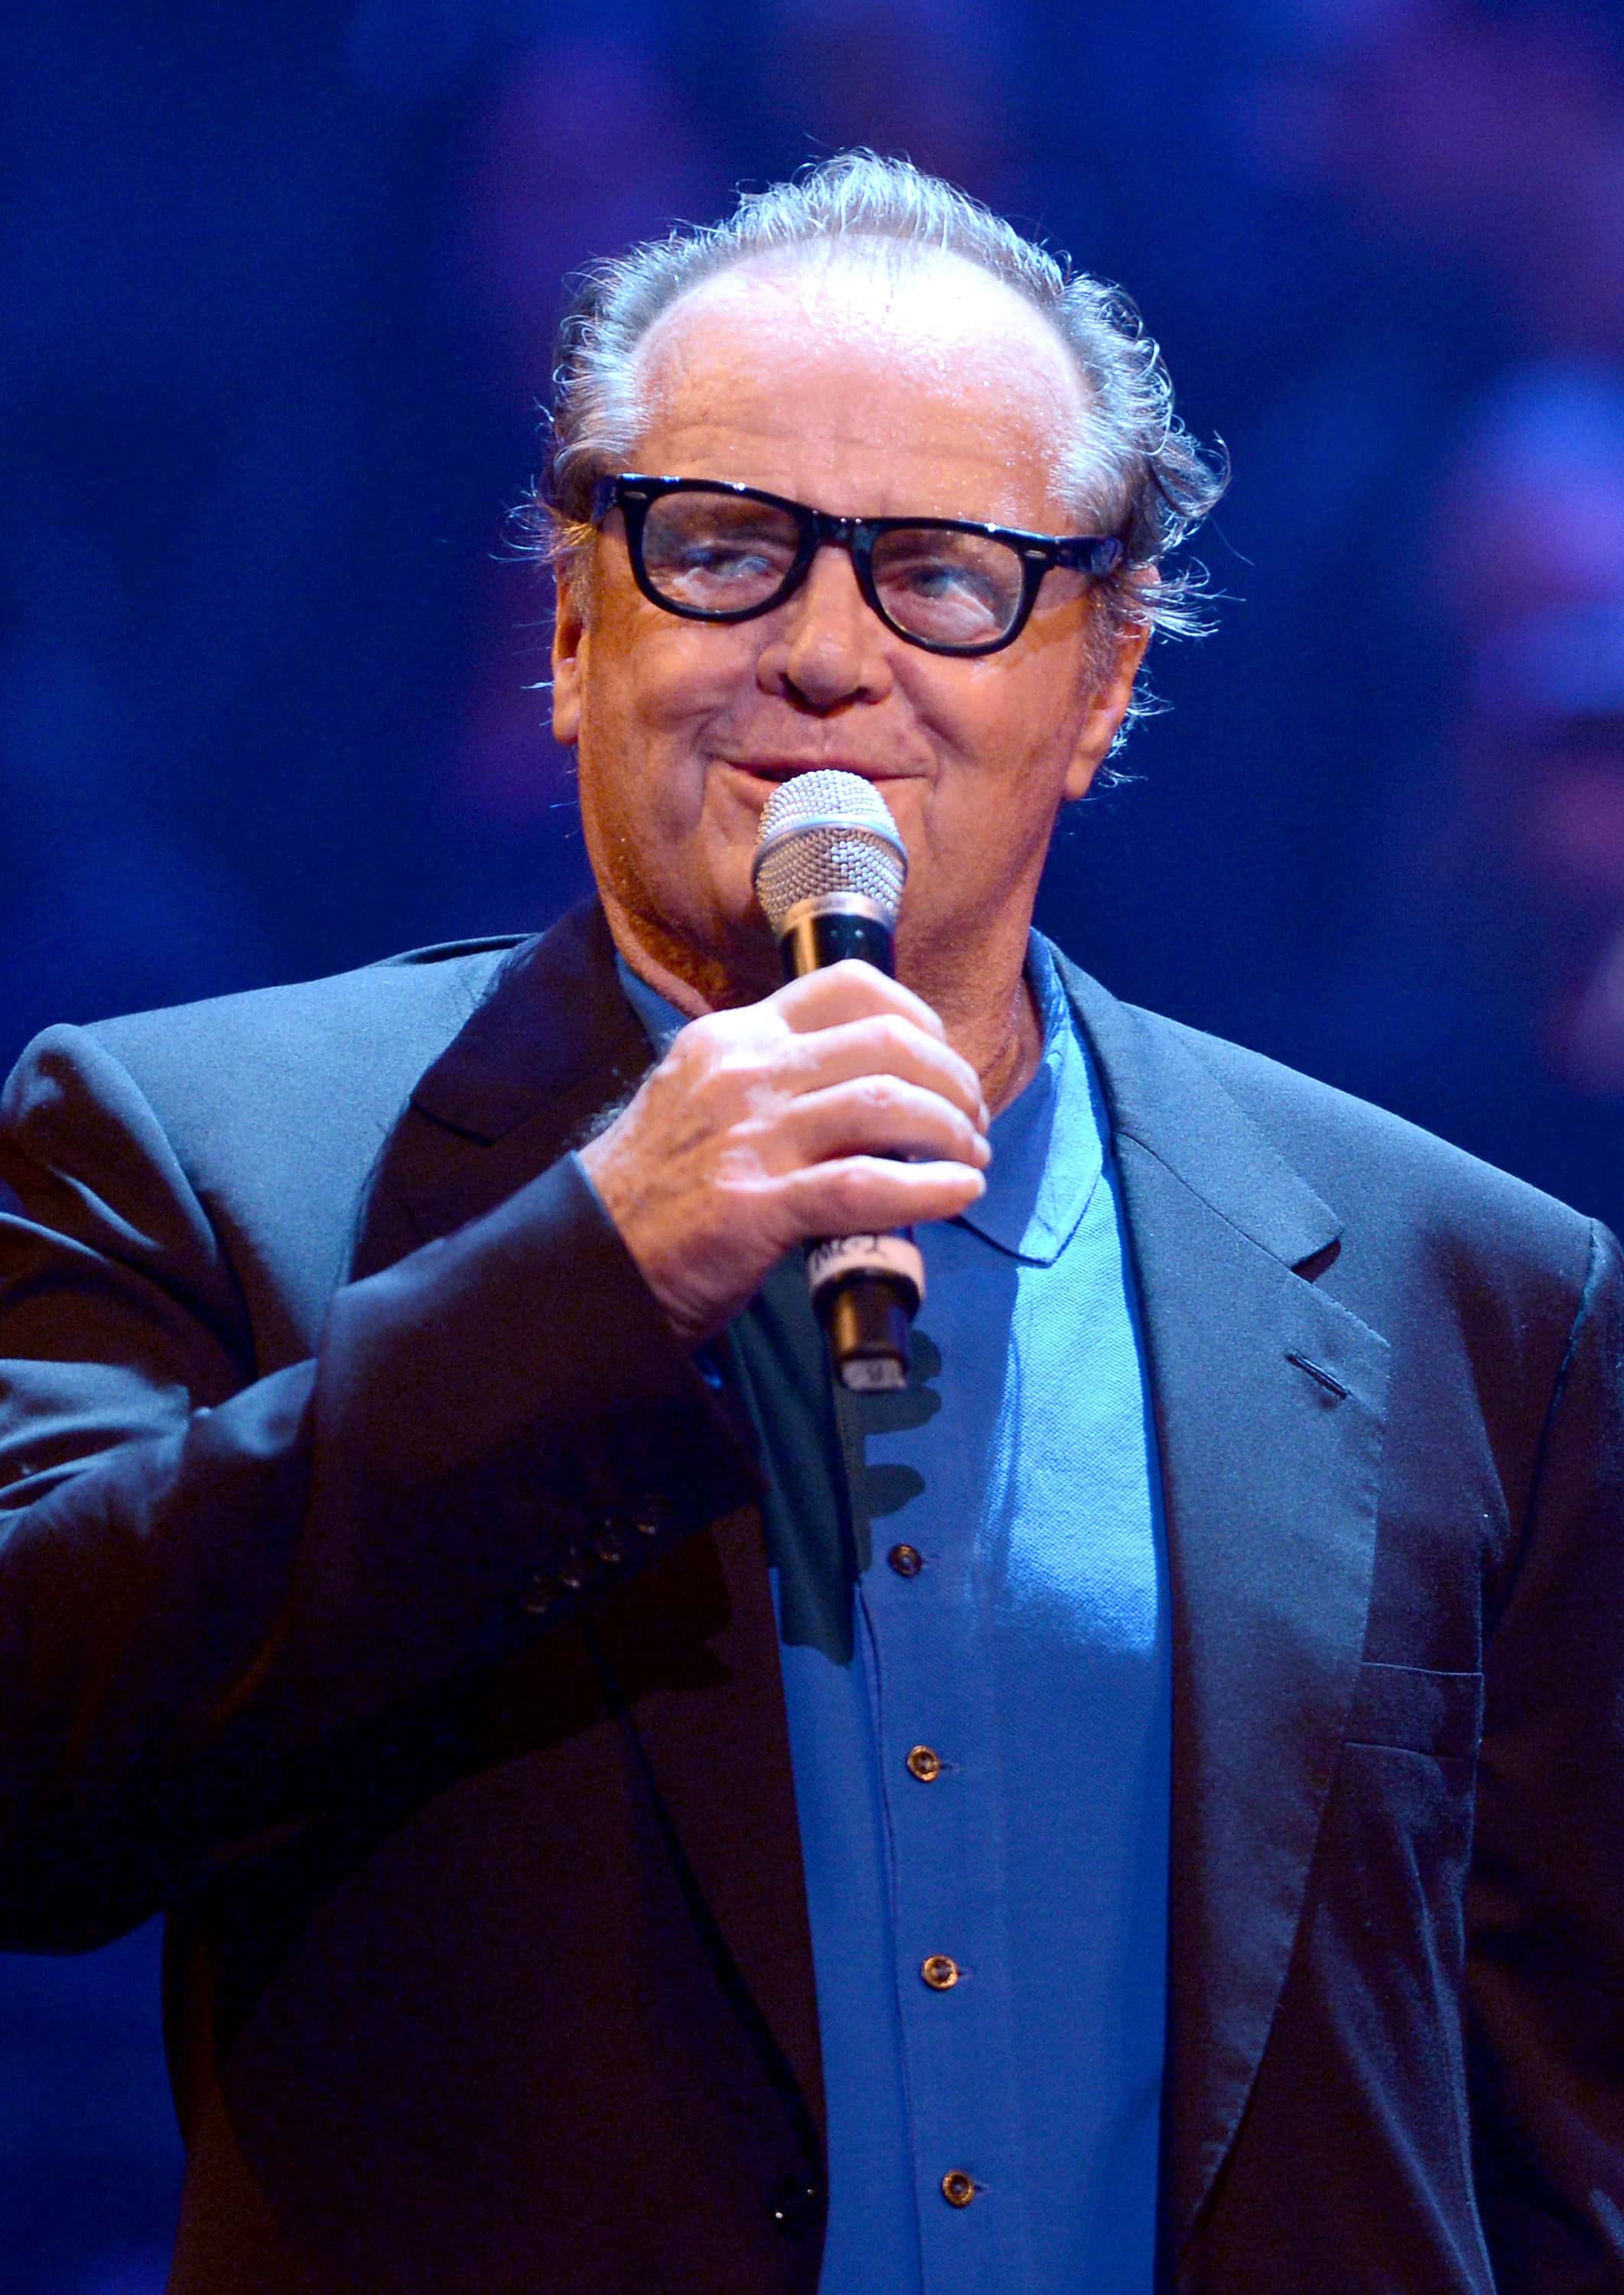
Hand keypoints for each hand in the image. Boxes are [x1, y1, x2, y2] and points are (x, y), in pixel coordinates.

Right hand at [579, 961, 989, 1348]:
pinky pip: (867, 1186)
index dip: (920, 1017)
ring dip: (951, 1131)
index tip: (942, 1058)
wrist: (586, 1260)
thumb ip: (774, 1080)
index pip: (848, 986)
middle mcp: (743, 1072)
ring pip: (886, 1106)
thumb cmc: (657, 1190)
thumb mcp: (703, 1099)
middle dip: (952, 1080)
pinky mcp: (755, 1205)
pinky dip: (930, 1189)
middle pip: (886, 1042)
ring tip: (971, 1157)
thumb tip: (871, 1090)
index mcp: (733, 1037)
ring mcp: (748, 1137)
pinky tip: (960, 1193)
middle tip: (971, 1120)